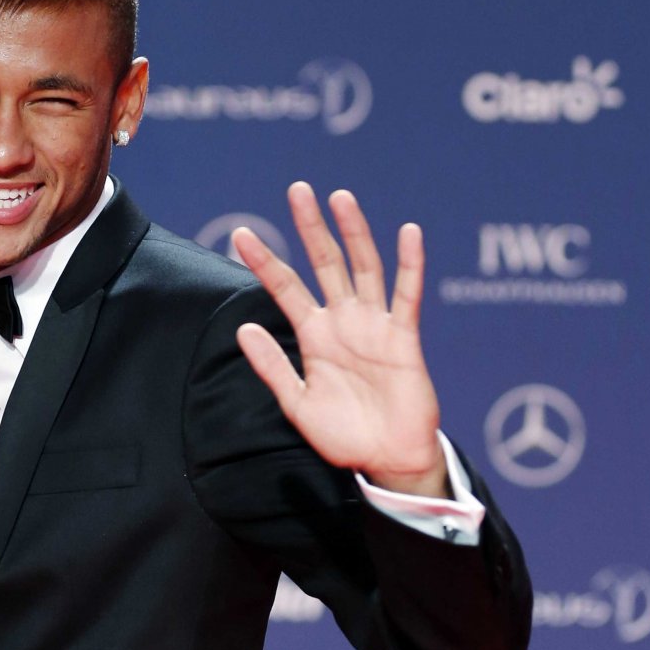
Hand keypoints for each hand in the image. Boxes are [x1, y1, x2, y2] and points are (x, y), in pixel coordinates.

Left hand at [230, 182, 446, 496]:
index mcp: (314, 335)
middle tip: (297, 189)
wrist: (387, 460)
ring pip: (363, 267)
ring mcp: (374, 325)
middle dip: (311, 227)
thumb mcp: (296, 403)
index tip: (240, 234)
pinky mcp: (404, 338)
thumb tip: (244, 329)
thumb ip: (272, 366)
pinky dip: (410, 264)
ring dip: (354, 232)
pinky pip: (407, 296)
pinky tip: (408, 232)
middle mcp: (342, 321)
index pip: (284, 288)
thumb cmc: (343, 435)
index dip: (264, 261)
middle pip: (324, 263)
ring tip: (340, 197)